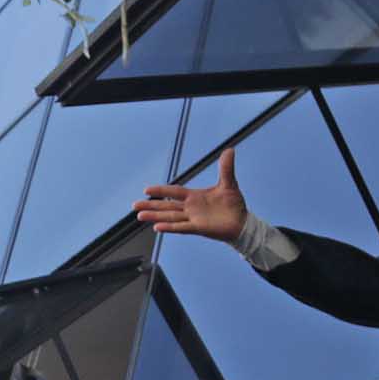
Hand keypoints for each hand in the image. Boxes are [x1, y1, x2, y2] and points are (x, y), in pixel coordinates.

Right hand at [133, 148, 248, 241]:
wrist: (243, 222)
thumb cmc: (234, 205)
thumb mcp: (229, 183)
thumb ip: (226, 168)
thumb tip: (229, 150)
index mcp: (194, 196)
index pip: (174, 192)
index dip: (161, 190)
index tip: (147, 190)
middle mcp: (190, 208)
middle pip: (166, 205)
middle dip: (151, 205)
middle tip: (135, 205)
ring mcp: (193, 218)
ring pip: (170, 217)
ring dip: (155, 216)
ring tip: (140, 216)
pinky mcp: (199, 228)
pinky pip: (181, 227)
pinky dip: (170, 227)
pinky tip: (157, 227)